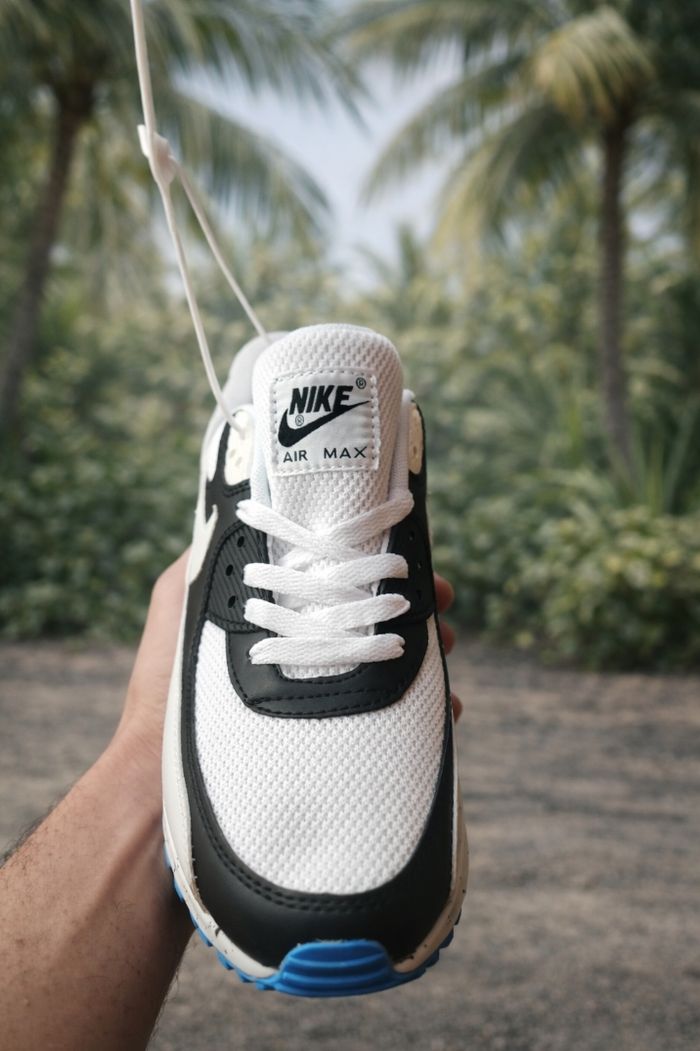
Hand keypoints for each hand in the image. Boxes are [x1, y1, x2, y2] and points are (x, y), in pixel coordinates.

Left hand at [115, 554, 462, 800]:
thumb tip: (242, 514)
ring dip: (424, 660)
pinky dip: (418, 714)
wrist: (160, 775)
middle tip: (441, 617)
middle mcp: (301, 651)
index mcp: (278, 615)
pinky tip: (441, 712)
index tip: (414, 566)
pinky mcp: (325, 736)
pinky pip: (384, 720)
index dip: (379, 568)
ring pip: (386, 667)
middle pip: (371, 621)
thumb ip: (207, 557)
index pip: (340, 579)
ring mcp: (315, 696)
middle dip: (413, 614)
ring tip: (445, 661)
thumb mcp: (181, 599)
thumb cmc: (164, 683)